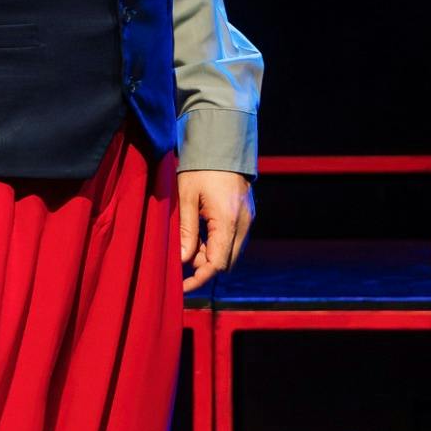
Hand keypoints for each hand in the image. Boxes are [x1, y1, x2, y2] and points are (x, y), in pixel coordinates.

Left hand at [178, 169, 254, 291]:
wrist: (223, 143)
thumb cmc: (201, 168)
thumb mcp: (187, 198)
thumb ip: (186, 231)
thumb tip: (182, 259)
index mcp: (228, 221)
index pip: (217, 264)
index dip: (199, 278)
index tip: (182, 287)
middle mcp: (243, 224)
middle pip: (227, 263)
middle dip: (205, 267)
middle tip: (183, 258)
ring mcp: (248, 219)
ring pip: (231, 252)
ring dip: (211, 255)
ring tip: (190, 243)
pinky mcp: (247, 215)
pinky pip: (234, 240)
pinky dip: (218, 244)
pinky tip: (202, 234)